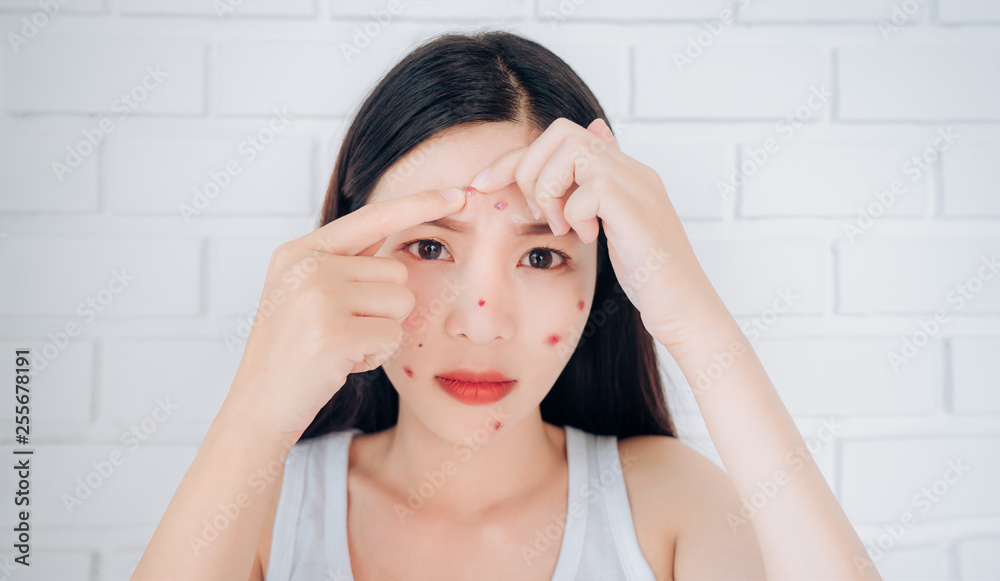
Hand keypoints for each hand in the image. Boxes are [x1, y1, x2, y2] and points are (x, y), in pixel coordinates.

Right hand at [228, 187, 467, 438]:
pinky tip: (342, 364)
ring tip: (341, 345)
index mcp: (300, 250)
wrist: (259, 405)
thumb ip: (347, 261)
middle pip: (398, 271)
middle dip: (384, 307)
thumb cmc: (293, 349)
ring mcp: (318, 299)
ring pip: (401, 304)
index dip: (419, 204)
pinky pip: (393, 336)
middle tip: (342, 330)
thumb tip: (402, 239)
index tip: (460, 193)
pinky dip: (376, 355)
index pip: (373, 217)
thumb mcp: (305, 291)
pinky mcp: (335, 335)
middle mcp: (308, 266)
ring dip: (381, 332)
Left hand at [468, 117, 724, 348]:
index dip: (515, 157)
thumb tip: (593, 132)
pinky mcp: (635, 209)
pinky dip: (575, 214)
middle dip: (529, 170)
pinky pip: (588, 189)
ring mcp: (637, 185)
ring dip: (550, 190)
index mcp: (623, 170)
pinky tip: (589, 237)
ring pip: (571, 151)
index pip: (560, 137)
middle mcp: (632, 169)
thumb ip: (596, 186)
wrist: (685, 308)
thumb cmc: (650, 275)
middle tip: (538, 213)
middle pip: (560, 132)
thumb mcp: (614, 223)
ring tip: (562, 225)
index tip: (483, 185)